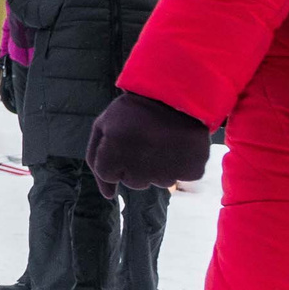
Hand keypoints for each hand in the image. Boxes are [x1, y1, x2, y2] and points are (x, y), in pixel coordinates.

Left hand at [87, 92, 211, 188]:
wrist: (176, 94)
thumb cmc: (133, 111)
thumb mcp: (103, 126)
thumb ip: (95, 159)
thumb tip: (108, 195)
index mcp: (114, 153)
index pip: (107, 174)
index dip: (114, 157)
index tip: (123, 143)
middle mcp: (140, 167)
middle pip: (133, 182)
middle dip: (135, 166)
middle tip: (144, 141)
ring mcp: (168, 172)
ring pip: (158, 181)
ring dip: (158, 166)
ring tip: (162, 141)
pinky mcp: (192, 171)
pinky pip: (182, 176)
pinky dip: (180, 164)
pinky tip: (178, 146)